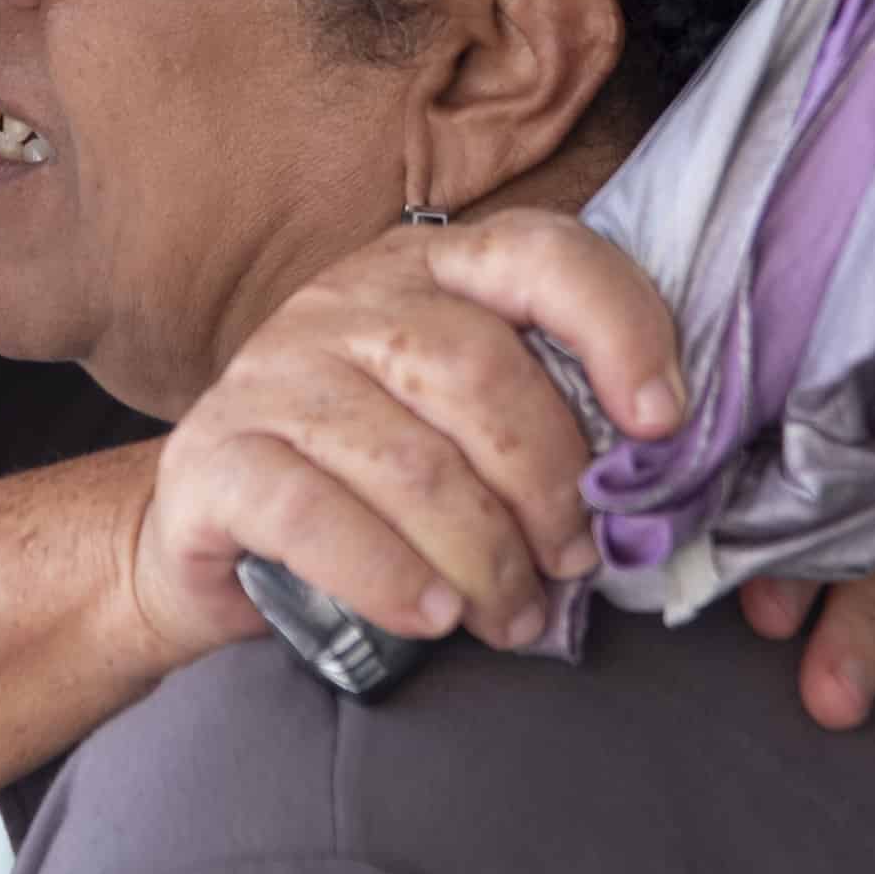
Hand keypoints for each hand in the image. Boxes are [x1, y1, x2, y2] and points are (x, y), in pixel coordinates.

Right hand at [129, 210, 684, 670]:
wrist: (212, 532)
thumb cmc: (371, 482)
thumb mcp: (464, 427)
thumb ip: (547, 425)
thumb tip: (650, 490)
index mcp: (430, 271)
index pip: (539, 256)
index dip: (617, 329)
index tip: (662, 424)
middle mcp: (347, 300)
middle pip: (477, 371)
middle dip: (548, 484)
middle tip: (575, 565)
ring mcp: (272, 372)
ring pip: (407, 459)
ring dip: (483, 555)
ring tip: (513, 617)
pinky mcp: (213, 456)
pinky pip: (313, 515)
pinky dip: (388, 574)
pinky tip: (433, 617)